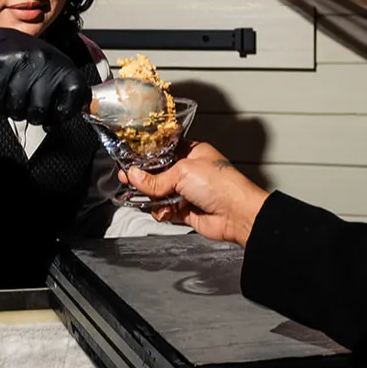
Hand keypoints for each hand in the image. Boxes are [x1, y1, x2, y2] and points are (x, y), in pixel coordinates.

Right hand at [0, 27, 90, 124]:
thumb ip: (60, 96)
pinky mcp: (0, 63)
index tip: (55, 118)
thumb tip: (53, 124)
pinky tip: (2, 95)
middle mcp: (44, 60)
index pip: (76, 93)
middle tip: (28, 109)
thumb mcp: (52, 73)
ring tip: (14, 100)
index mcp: (62, 64)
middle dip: (32, 116)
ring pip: (17, 107)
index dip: (65, 112)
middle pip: (40, 108)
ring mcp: (22, 61)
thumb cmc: (28, 62)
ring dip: (13, 111)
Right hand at [120, 141, 268, 246]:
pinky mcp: (187, 211)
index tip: (130, 162)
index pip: (163, 152)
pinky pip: (166, 211)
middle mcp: (190, 172)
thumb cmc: (222, 185)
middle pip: (158, 175)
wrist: (238, 215)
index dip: (146, 158)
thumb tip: (135, 176)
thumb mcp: (183, 172)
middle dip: (144, 180)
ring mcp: (188, 192)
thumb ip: (156, 178)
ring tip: (146, 199)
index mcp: (193, 153)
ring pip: (160, 194)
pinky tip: (163, 211)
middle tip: (128, 180)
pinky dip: (161, 212)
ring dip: (152, 198)